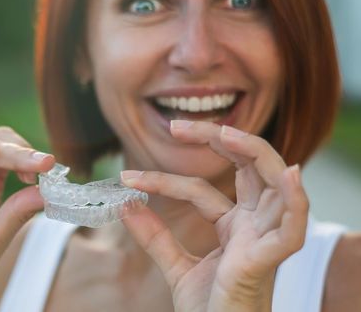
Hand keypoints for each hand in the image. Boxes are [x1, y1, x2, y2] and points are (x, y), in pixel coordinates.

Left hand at [121, 121, 308, 311]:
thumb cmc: (209, 308)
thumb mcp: (176, 266)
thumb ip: (154, 237)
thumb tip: (125, 205)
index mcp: (235, 226)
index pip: (202, 189)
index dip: (165, 179)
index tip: (128, 178)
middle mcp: (254, 226)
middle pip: (246, 169)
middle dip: (218, 140)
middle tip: (176, 127)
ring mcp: (264, 239)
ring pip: (275, 185)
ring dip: (256, 155)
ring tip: (226, 133)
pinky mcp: (269, 259)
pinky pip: (292, 229)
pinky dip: (296, 202)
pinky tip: (291, 175)